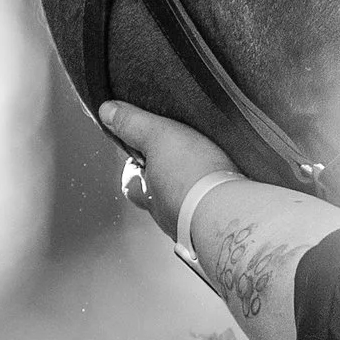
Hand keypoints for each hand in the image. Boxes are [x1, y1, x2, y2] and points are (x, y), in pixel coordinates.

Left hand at [98, 100, 226, 239]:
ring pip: (189, 207)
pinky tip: (231, 189)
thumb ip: (134, 125)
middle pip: (159, 196)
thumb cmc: (192, 174)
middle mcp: (168, 216)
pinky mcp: (223, 228)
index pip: (131, 183)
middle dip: (167, 180)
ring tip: (212, 172)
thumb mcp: (159, 136)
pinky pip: (216, 214)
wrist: (234, 212)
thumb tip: (105, 111)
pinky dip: (220, 202)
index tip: (143, 152)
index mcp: (149, 195)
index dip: (134, 167)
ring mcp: (195, 227)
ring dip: (196, 193)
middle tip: (183, 160)